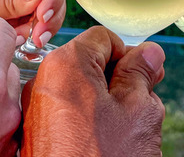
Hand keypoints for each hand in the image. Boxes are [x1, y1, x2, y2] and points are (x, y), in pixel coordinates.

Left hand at [0, 0, 66, 69]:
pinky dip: (37, 37)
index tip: (43, 13)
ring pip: (46, 12)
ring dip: (46, 27)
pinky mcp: (13, 25)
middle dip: (51, 12)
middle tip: (40, 33)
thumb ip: (8, 1)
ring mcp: (15, 6)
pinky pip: (35, 28)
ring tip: (34, 42)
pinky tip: (31, 47)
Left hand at [20, 27, 165, 156]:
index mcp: (66, 65)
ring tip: (123, 131)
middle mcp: (43, 82)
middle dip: (119, 80)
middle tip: (141, 106)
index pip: (103, 38)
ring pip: (80, 90)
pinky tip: (104, 143)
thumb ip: (142, 74)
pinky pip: (66, 114)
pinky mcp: (35, 136)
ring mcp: (36, 111)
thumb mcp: (139, 111)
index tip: (147, 77)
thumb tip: (147, 53)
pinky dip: (87, 121)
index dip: (131, 56)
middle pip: (89, 63)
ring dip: (105, 103)